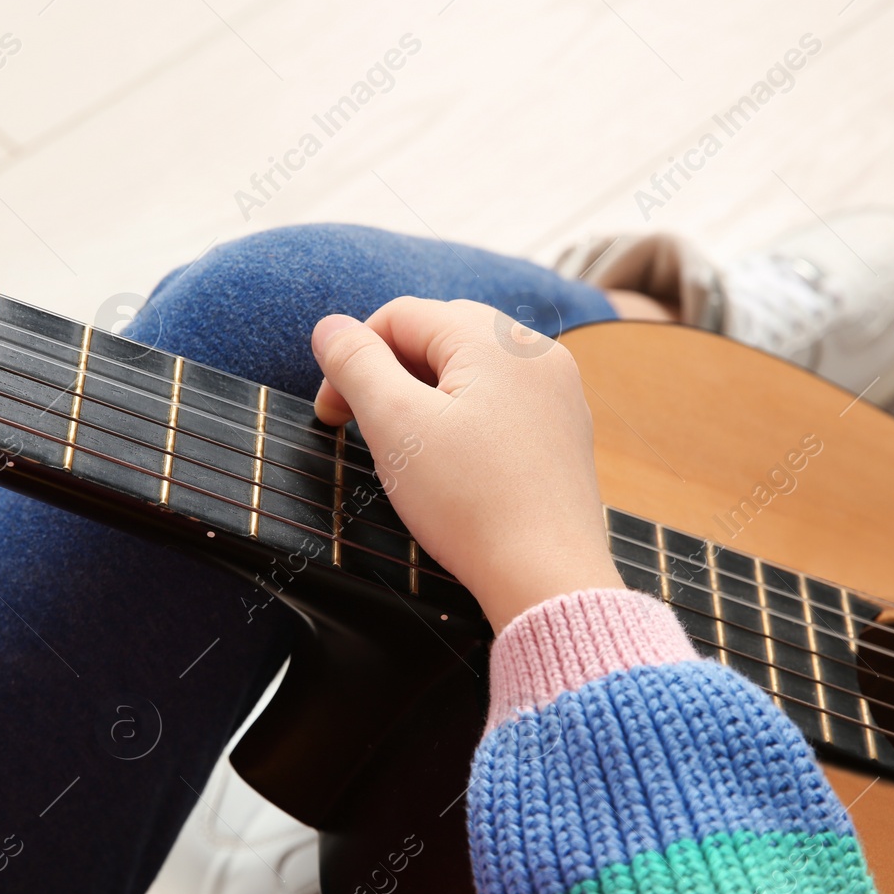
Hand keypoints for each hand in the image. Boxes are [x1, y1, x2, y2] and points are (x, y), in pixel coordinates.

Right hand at [311, 297, 624, 632]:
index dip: (352, 357)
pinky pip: (502, 401)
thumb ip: (356, 365)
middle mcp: (536, 353)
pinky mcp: (564, 432)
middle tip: (361, 427)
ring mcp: (557, 393)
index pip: (401, 316)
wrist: (547, 577)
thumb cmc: (472, 505)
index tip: (331, 414)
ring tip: (404, 447)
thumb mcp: (395, 426)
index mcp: (496, 340)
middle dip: (390, 373)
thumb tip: (329, 328)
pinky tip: (451, 463)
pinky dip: (464, 417)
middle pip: (438, 336)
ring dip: (425, 395)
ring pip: (471, 369)